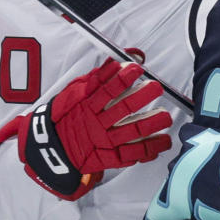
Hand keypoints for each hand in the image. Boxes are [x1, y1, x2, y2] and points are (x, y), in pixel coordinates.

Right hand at [19, 60, 171, 199]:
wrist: (53, 144)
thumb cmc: (68, 115)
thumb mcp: (76, 91)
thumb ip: (99, 77)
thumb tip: (120, 61)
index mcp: (87, 105)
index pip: (106, 89)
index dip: (122, 78)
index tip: (136, 68)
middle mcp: (97, 123)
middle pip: (123, 109)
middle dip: (142, 97)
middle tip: (156, 88)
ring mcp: (104, 141)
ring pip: (132, 131)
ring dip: (151, 123)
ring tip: (165, 116)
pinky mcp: (110, 158)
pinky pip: (133, 154)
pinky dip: (150, 148)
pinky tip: (163, 141)